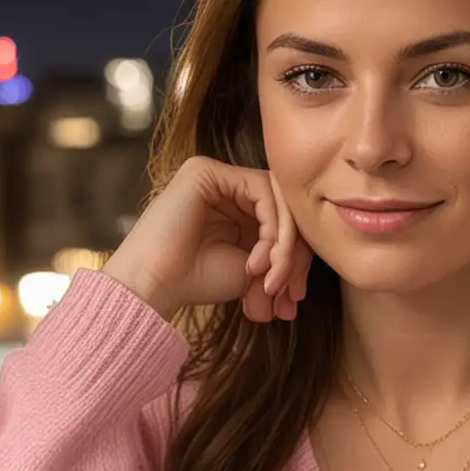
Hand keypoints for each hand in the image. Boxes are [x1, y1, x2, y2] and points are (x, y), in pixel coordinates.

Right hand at [101, 154, 314, 323]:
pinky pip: (262, 192)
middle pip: (285, 209)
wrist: (155, 288)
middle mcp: (226, 188)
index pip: (283, 222)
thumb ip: (281, 253)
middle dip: (295, 256)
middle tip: (291, 294)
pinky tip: (258, 263)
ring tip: (273, 283)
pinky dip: (271, 230)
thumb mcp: (253, 268)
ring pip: (278, 200)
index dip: (297, 258)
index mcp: (235, 209)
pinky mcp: (206, 171)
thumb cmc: (196, 283)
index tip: (295, 298)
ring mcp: (216, 176)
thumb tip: (314, 256)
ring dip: (285, 246)